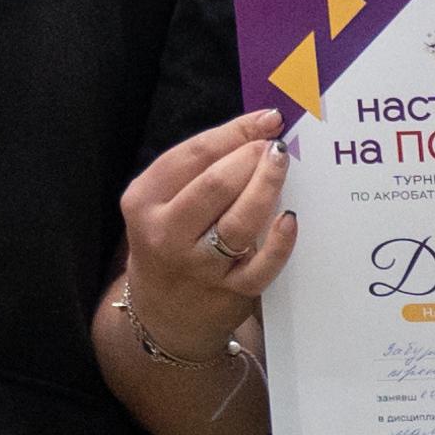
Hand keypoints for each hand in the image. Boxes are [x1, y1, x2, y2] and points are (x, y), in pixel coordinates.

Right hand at [117, 112, 297, 337]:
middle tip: (276, 146)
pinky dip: (280, 241)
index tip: (267, 119)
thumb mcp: (163, 204)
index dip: (235, 132)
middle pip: (215, 185)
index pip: (193, 155)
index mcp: (144, 201)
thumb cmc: (171, 244)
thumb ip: (199, 169)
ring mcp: (197, 266)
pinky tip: (290, 218)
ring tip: (282, 165)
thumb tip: (258, 130)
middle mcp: (166, 233)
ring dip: (267, 186)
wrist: (163, 315)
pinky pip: (262, 265)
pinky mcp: (228, 292)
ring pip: (239, 221)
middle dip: (252, 157)